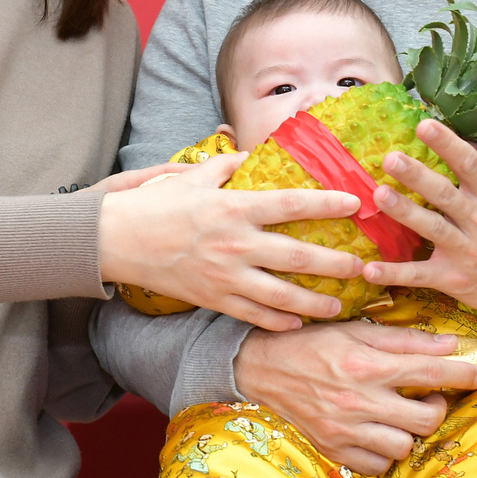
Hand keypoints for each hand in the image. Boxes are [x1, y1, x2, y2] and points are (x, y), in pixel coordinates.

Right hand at [99, 156, 363, 331]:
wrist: (115, 240)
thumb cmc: (154, 203)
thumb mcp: (193, 175)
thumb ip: (229, 164)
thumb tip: (255, 153)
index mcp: (233, 206)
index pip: (292, 204)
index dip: (328, 204)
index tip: (355, 204)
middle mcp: (234, 243)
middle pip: (297, 256)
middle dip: (334, 263)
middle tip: (361, 267)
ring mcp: (224, 275)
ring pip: (280, 296)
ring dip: (314, 303)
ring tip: (338, 306)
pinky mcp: (212, 299)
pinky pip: (252, 315)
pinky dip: (277, 322)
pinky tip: (297, 324)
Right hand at [235, 322, 476, 474]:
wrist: (262, 369)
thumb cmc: (314, 345)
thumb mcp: (357, 331)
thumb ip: (404, 340)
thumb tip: (448, 346)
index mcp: (367, 365)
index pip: (430, 372)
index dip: (462, 374)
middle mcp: (359, 401)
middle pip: (425, 418)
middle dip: (438, 407)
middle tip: (430, 397)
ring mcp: (346, 431)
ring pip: (404, 446)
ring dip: (410, 431)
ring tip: (402, 416)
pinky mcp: (334, 450)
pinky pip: (377, 466)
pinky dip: (385, 454)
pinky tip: (380, 434)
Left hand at [363, 119, 476, 317]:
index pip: (469, 163)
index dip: (446, 143)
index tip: (424, 125)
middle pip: (443, 194)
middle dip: (417, 175)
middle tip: (391, 158)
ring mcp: (464, 250)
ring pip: (430, 228)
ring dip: (405, 213)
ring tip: (380, 196)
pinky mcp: (452, 277)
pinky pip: (419, 275)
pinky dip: (394, 273)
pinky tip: (369, 270)